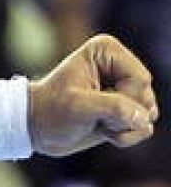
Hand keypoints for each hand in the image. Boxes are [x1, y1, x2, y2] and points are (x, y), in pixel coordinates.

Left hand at [29, 34, 156, 155]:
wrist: (39, 128)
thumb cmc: (51, 110)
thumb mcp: (78, 106)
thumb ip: (114, 108)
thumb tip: (144, 119)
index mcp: (107, 50)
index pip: (139, 79)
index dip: (122, 97)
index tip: (93, 100)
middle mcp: (120, 66)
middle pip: (146, 97)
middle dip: (121, 115)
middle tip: (92, 114)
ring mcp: (126, 89)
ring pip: (148, 114)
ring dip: (122, 127)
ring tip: (95, 120)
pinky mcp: (128, 109)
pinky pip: (144, 128)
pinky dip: (125, 136)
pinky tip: (102, 130)